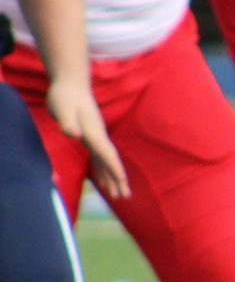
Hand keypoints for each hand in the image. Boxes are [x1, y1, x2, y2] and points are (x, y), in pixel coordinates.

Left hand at [43, 76, 128, 199]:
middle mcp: (98, 137)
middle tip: (125, 197)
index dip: (115, 169)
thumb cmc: (65, 96)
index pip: (107, 154)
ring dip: (111, 178)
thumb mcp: (62, 108)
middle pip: (111, 161)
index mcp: (94, 133)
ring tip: (116, 195)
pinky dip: (102, 170)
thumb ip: (67, 122)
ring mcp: (95, 137)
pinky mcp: (90, 136)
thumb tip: (74, 134)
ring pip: (106, 161)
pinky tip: (102, 180)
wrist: (71, 85)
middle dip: (118, 179)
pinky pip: (99, 157)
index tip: (123, 184)